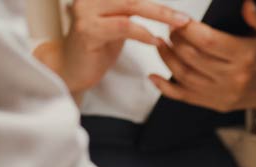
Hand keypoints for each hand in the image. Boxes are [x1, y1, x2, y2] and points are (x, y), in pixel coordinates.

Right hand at [34, 0, 190, 93]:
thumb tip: (158, 7)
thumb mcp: (116, 23)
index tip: (178, 11)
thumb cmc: (96, 47)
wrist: (70, 70)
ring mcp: (86, 12)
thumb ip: (131, 11)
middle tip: (184, 18)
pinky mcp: (88, 30)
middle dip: (162, 9)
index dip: (154, 1)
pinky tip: (156, 41)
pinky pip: (123, 27)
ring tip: (178, 27)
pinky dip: (143, 33)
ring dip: (158, 17)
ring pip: (130, 7)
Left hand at [151, 1, 255, 133]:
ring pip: (185, 76)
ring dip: (167, 58)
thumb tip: (247, 4)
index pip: (208, 41)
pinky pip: (186, 97)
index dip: (187, 29)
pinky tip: (154, 76)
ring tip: (161, 43)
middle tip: (169, 28)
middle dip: (175, 41)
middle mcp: (234, 78)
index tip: (178, 19)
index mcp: (245, 56)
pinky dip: (166, 88)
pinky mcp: (217, 104)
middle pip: (192, 58)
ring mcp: (224, 94)